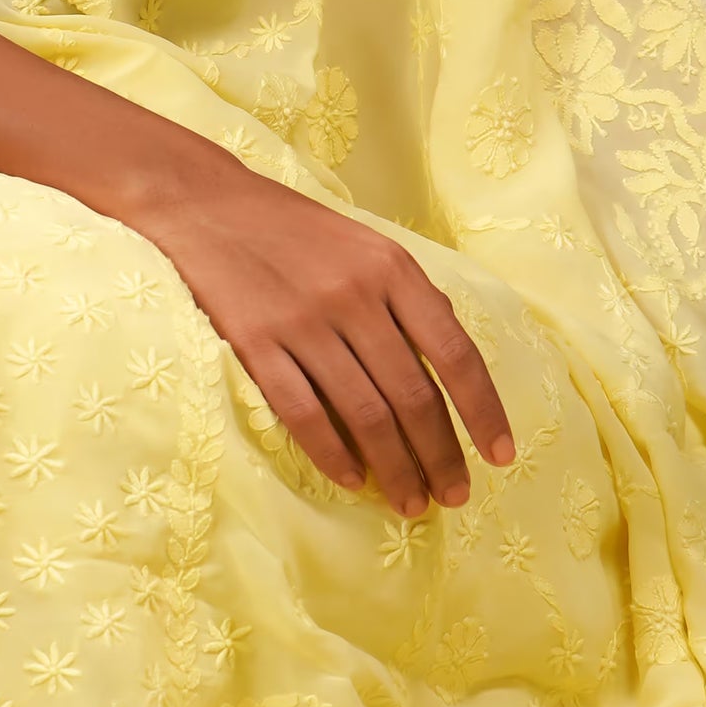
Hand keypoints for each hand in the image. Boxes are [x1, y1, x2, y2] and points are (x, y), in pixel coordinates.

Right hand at [127, 149, 513, 515]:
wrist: (205, 202)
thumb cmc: (293, 228)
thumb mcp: (365, 244)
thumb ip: (407, 297)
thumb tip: (452, 360)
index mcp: (392, 269)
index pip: (455, 353)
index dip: (483, 411)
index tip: (500, 456)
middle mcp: (355, 296)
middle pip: (413, 396)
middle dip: (440, 456)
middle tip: (454, 498)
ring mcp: (303, 321)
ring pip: (365, 414)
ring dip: (394, 469)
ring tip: (410, 503)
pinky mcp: (255, 342)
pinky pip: (304, 413)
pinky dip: (332, 454)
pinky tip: (351, 479)